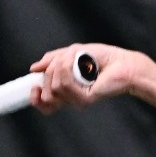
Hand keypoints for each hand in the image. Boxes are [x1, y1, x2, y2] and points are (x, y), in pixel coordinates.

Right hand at [27, 43, 149, 112]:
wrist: (122, 63)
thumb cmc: (102, 58)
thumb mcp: (72, 52)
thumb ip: (52, 60)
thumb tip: (34, 68)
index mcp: (66, 91)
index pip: (44, 103)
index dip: (35, 97)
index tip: (33, 86)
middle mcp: (70, 98)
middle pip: (46, 93)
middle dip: (50, 72)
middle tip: (66, 61)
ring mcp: (77, 100)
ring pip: (53, 87)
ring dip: (60, 67)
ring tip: (76, 61)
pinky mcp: (84, 100)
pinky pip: (64, 85)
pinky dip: (67, 69)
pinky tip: (78, 64)